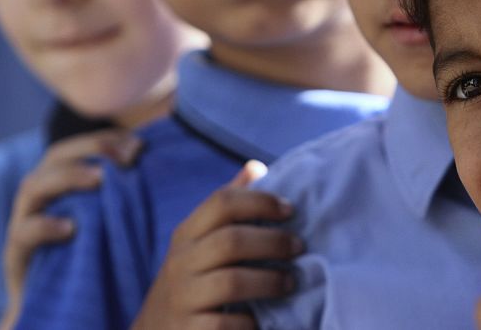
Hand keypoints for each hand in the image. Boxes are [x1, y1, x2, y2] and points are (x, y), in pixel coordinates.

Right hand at [0, 129, 142, 329]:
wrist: (67, 310)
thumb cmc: (97, 259)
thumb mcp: (113, 222)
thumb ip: (127, 194)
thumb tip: (159, 163)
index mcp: (62, 183)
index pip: (78, 147)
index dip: (106, 139)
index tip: (139, 143)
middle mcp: (41, 197)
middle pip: (56, 157)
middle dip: (92, 148)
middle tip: (128, 155)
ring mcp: (23, 223)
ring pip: (33, 187)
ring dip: (68, 177)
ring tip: (100, 179)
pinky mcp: (16, 256)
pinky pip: (23, 235)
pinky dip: (45, 227)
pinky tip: (71, 228)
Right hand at [132, 161, 302, 329]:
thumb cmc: (193, 278)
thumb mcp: (201, 241)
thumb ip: (228, 207)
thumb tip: (257, 167)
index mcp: (187, 233)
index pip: (221, 202)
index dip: (261, 201)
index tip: (290, 209)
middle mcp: (181, 263)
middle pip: (231, 240)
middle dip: (273, 242)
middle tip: (300, 247)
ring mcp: (183, 298)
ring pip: (232, 282)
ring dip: (270, 281)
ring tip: (291, 281)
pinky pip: (227, 325)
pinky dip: (250, 322)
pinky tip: (263, 318)